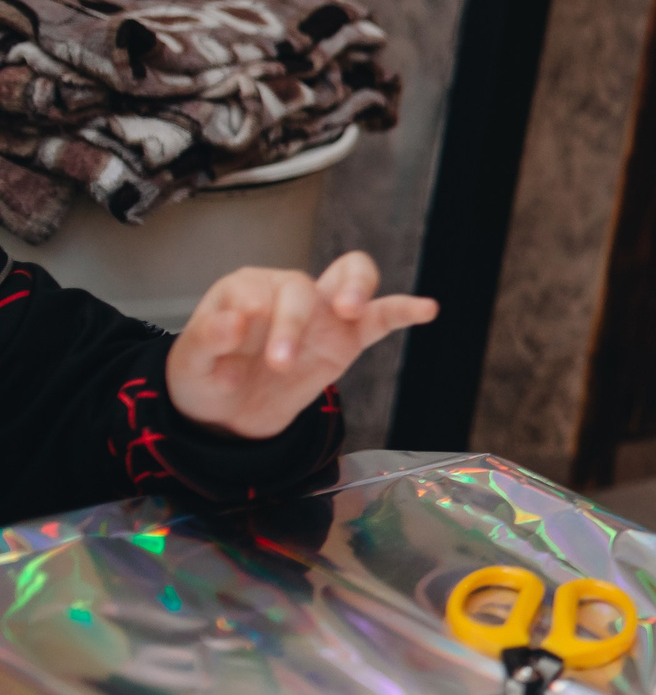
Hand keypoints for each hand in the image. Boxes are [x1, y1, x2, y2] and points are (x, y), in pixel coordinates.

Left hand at [166, 253, 435, 440]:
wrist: (228, 418)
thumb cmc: (205, 380)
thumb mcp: (189, 366)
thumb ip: (206, 341)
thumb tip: (233, 320)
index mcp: (244, 290)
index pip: (258, 286)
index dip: (253, 306)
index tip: (238, 333)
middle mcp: (287, 292)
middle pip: (303, 286)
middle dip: (293, 322)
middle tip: (279, 364)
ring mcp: (322, 313)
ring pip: (350, 276)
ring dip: (354, 287)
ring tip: (350, 310)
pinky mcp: (348, 338)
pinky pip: (381, 318)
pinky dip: (404, 310)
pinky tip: (427, 309)